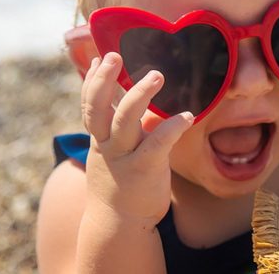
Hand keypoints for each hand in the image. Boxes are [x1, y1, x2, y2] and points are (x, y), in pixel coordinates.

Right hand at [81, 52, 193, 225]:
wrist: (120, 222)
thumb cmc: (122, 179)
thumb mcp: (114, 150)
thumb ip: (121, 124)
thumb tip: (130, 95)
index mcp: (100, 138)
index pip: (89, 104)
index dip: (91, 80)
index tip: (98, 56)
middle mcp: (107, 145)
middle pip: (97, 109)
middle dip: (103, 80)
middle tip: (114, 55)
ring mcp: (124, 157)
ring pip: (125, 121)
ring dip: (139, 95)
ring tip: (157, 75)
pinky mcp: (144, 170)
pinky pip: (158, 144)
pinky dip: (172, 127)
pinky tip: (188, 115)